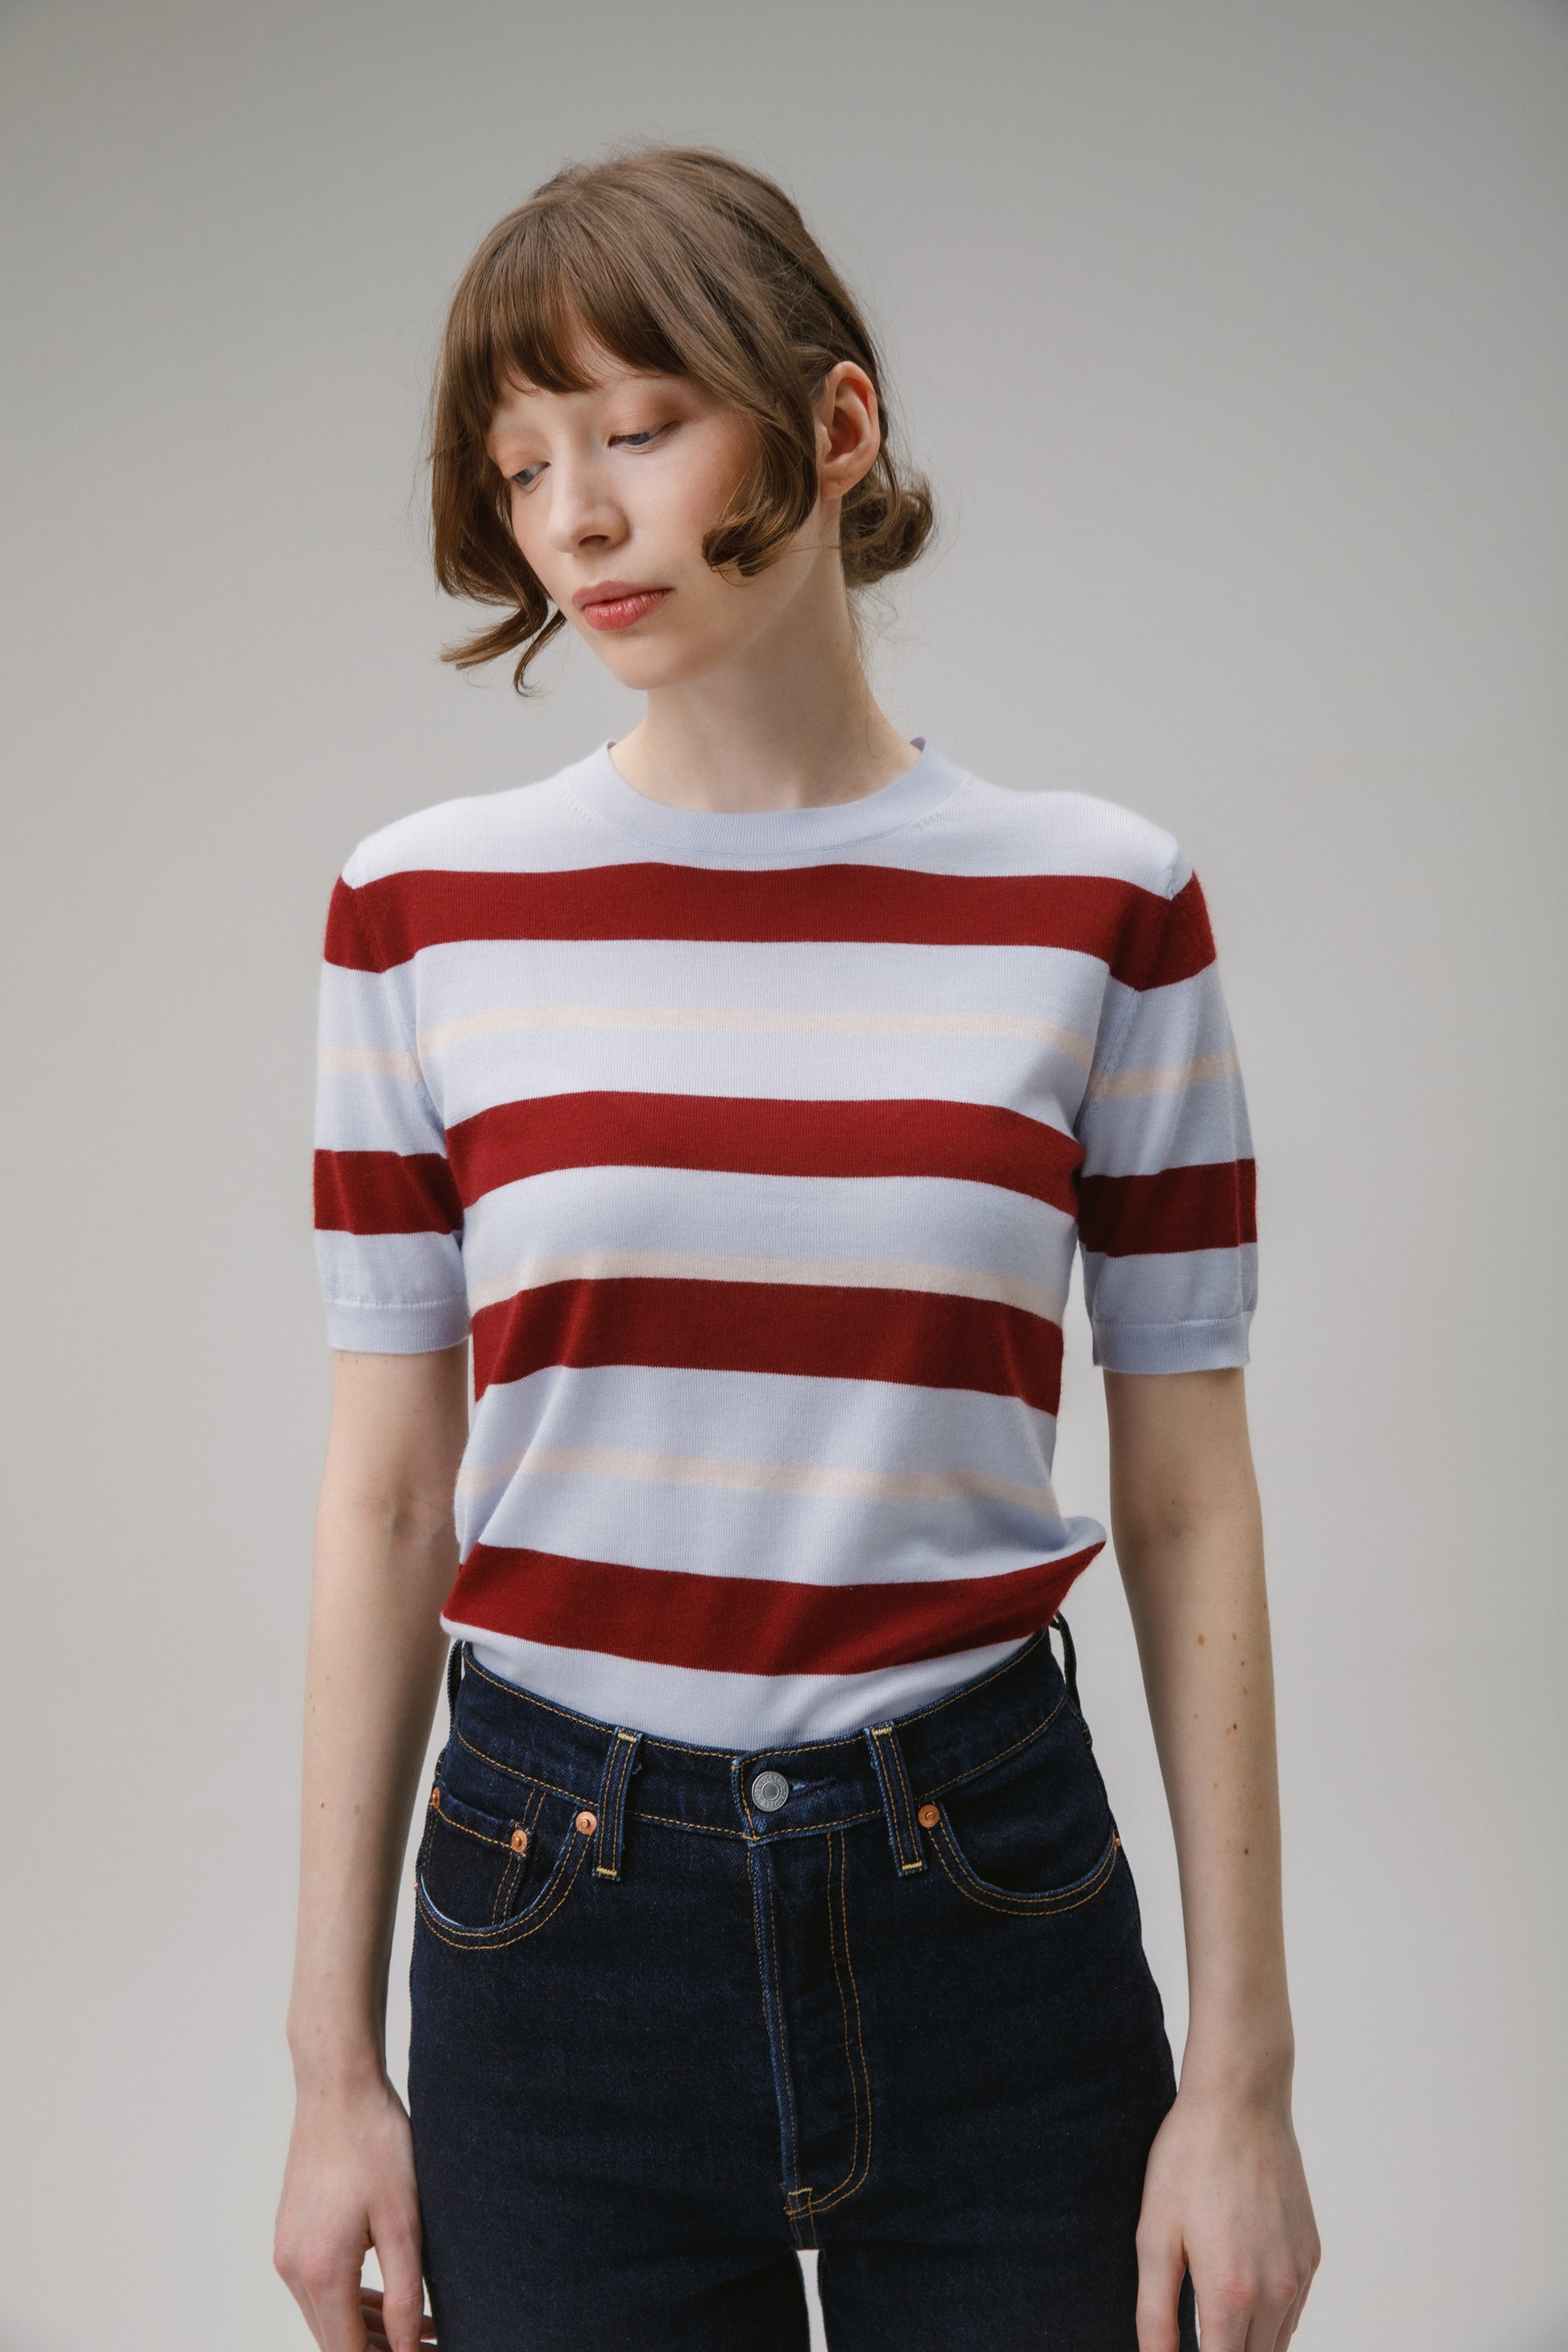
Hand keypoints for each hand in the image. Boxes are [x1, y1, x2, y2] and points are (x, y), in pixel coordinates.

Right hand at [274, 2072, 432, 2351]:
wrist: (337, 2087)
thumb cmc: (375, 2143)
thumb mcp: (404, 2220)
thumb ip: (405, 2292)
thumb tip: (405, 2348)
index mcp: (321, 2271)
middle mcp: (293, 2269)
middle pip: (333, 2340)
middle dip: (380, 2350)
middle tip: (429, 2344)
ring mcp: (287, 2250)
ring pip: (327, 2315)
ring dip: (369, 2329)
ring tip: (421, 2329)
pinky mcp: (292, 2233)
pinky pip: (320, 2287)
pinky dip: (352, 2300)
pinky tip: (390, 2297)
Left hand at [1135, 2081, 1319, 2350]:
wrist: (1241, 2099)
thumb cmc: (1189, 2159)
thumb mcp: (1155, 2236)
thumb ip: (1155, 2313)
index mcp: (1231, 2294)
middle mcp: (1276, 2292)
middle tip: (1194, 2335)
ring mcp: (1299, 2274)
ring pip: (1277, 2345)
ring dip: (1246, 2346)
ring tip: (1211, 2325)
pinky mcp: (1311, 2255)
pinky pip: (1293, 2312)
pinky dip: (1269, 2321)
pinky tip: (1239, 2295)